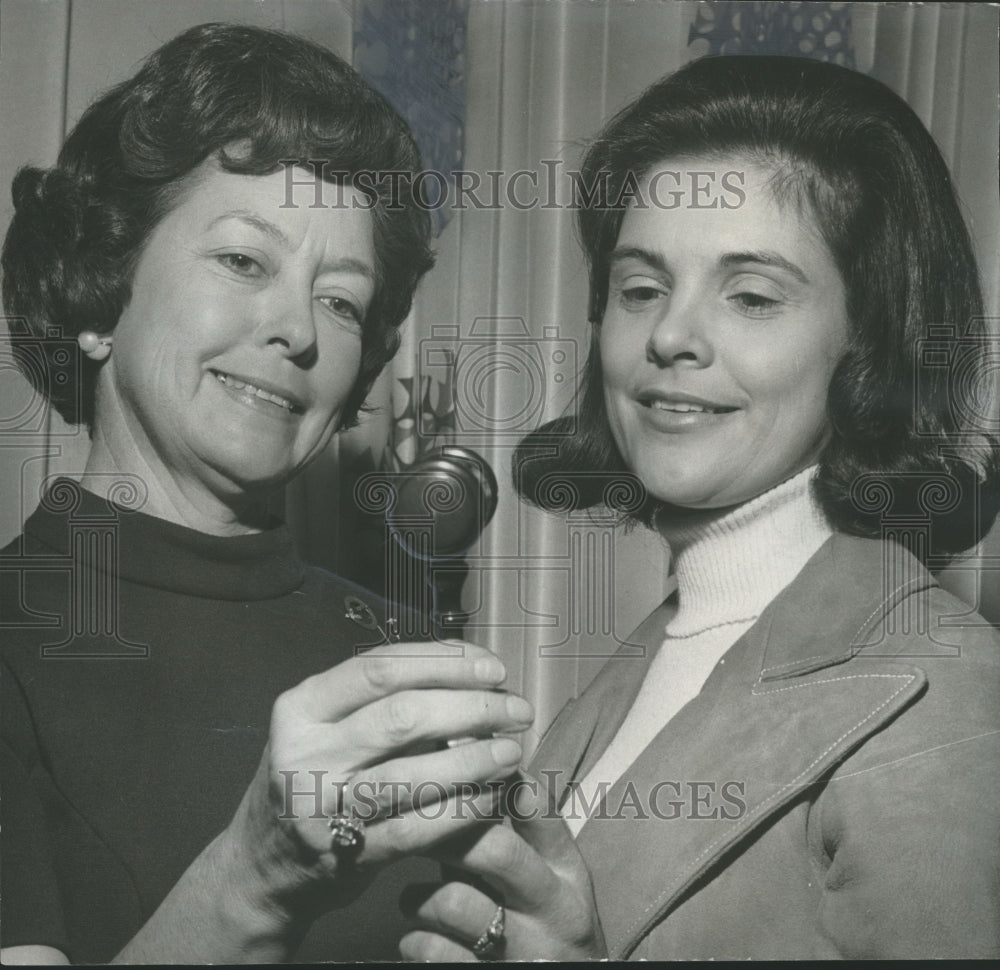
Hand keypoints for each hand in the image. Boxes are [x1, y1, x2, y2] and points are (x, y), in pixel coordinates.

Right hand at [222, 641, 533, 922]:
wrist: (264, 864)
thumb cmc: (315, 775)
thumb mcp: (328, 725)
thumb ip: (386, 697)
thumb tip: (470, 669)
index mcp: (302, 706)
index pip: (381, 666)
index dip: (446, 663)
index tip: (492, 668)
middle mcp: (305, 752)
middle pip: (404, 715)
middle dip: (473, 708)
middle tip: (515, 710)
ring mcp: (322, 807)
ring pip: (414, 773)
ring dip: (475, 759)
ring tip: (511, 750)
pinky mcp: (346, 855)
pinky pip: (418, 828)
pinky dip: (462, 809)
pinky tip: (492, 796)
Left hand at [398, 770, 606, 960]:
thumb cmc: (541, 922)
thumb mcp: (545, 875)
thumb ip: (509, 831)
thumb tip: (458, 765)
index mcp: (567, 870)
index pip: (539, 810)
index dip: (496, 782)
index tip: (460, 768)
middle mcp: (554, 908)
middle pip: (497, 850)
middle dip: (449, 835)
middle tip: (415, 829)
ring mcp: (524, 949)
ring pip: (457, 903)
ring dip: (421, 897)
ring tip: (413, 898)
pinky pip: (436, 953)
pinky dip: (415, 941)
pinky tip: (416, 937)